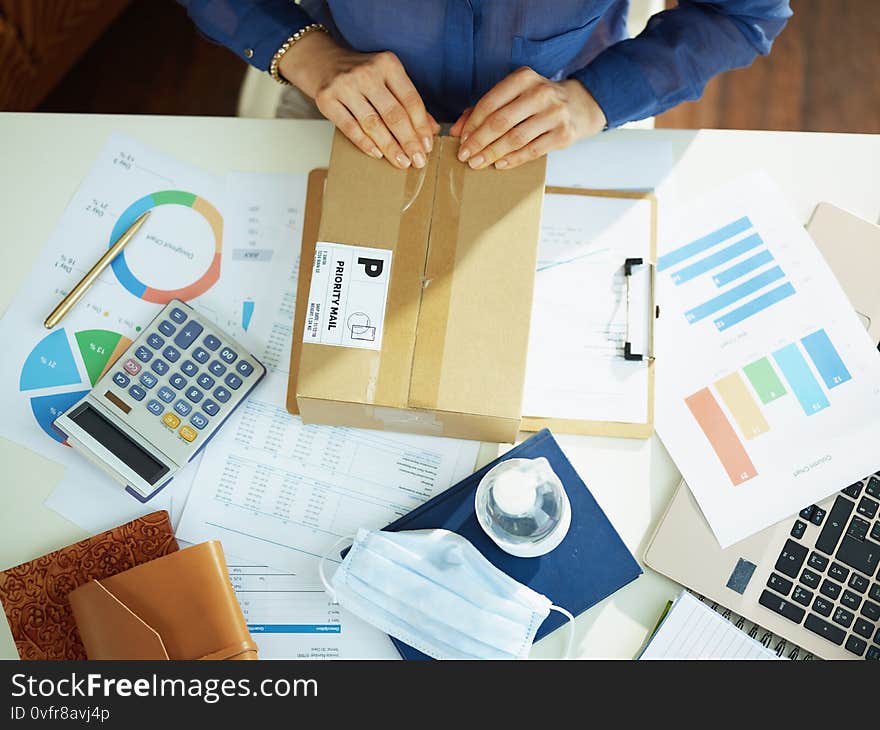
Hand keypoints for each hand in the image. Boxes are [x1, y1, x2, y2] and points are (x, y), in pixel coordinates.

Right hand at [280, 32, 438, 168]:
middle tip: (418, 161)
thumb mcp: (389, 79)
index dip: (421, 127)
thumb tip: (432, 130)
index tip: (427, 147)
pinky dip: (365, 143)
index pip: (410, 100)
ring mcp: (345, 85)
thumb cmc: (363, 76)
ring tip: (401, 162)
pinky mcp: (327, 99)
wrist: (323, 62)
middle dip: (409, 141)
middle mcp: (366, 72)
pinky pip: (350, 127)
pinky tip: (377, 154)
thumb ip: (409, 102)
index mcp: (387, 64)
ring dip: (390, 147)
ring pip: (373, 124)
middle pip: (394, 114)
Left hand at [450, 67, 606, 169]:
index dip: (472, 124)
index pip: (490, 103)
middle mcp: (540, 93)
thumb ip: (484, 109)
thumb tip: (457, 131)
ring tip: (478, 163)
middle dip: (479, 141)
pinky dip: (513, 159)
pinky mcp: (563, 133)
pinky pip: (533, 151)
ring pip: (516, 138)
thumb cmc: (536, 102)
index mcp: (524, 78)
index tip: (461, 140)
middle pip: (501, 122)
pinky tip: (499, 164)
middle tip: (465, 156)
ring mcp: (554, 113)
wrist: (579, 105)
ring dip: (493, 153)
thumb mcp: (513, 96)